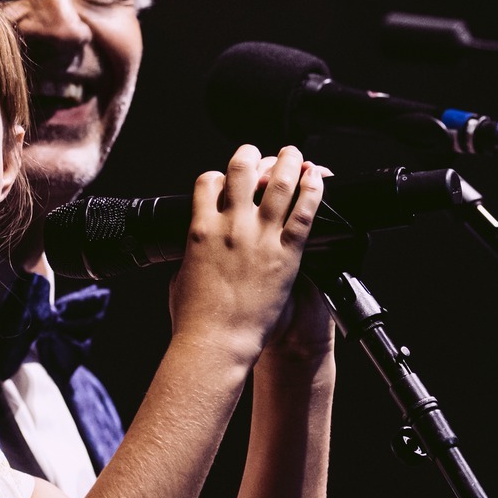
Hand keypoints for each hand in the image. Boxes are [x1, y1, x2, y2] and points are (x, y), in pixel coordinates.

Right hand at [167, 145, 324, 368]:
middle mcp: (230, 226)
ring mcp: (260, 237)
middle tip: (260, 155)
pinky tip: (317, 178)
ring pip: (279, 183)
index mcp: (200, 230)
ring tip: (294, 154)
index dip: (219, 176)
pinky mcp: (286, 254)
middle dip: (252, 156)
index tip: (227, 180)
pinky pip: (304, 212)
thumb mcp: (180, 280)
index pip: (208, 182)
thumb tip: (193, 253)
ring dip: (288, 162)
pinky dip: (313, 190)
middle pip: (242, 170)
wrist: (217, 343)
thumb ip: (190, 258)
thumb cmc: (194, 321)